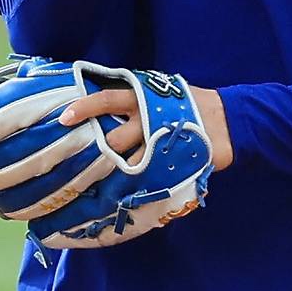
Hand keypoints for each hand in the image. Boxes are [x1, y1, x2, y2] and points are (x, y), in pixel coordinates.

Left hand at [59, 86, 233, 171]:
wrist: (228, 120)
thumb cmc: (188, 104)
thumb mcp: (161, 92)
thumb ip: (135, 99)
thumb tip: (101, 108)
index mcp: (143, 97)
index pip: (108, 99)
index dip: (85, 107)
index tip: (63, 118)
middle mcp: (148, 117)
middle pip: (113, 137)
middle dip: (93, 151)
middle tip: (70, 164)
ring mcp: (160, 142)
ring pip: (127, 161)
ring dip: (110, 174)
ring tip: (90, 187)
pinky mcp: (171, 162)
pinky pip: (146, 178)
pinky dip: (132, 188)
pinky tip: (120, 198)